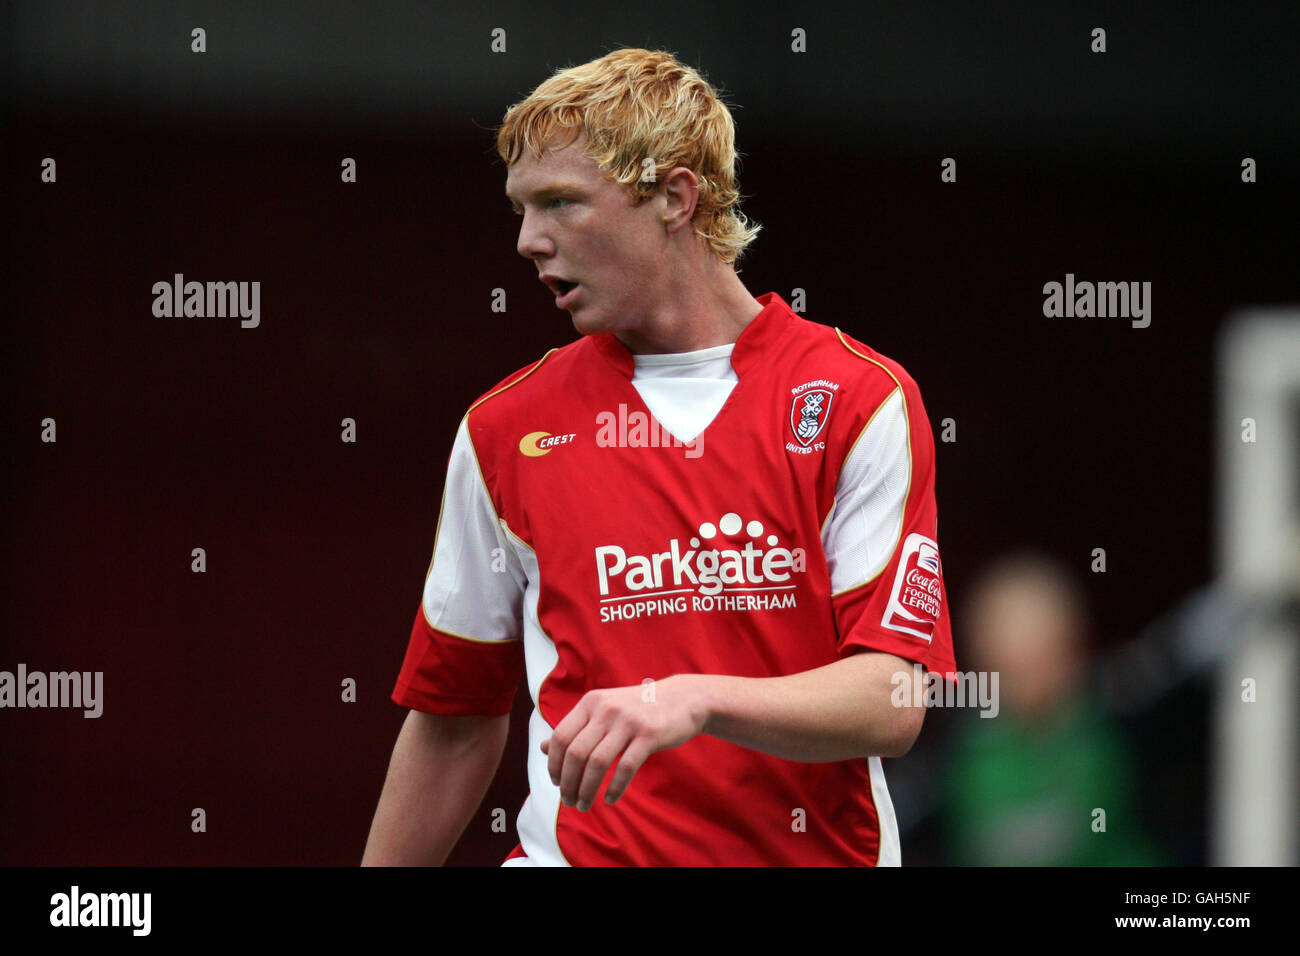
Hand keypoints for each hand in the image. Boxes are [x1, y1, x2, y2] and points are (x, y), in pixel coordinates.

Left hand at [540, 675, 709, 810]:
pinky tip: (610, 799)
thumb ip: (575, 728)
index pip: (560, 736)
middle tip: (569, 802)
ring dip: (587, 790)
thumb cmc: (639, 709)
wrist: (684, 698)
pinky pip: (625, 768)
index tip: (556, 783)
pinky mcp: (649, 735)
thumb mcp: (604, 711)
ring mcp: (628, 721)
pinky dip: (615, 788)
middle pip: (576, 753)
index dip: (553, 764)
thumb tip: (542, 748)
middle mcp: (606, 709)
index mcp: (591, 702)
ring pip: (597, 763)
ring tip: (585, 805)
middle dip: (568, 783)